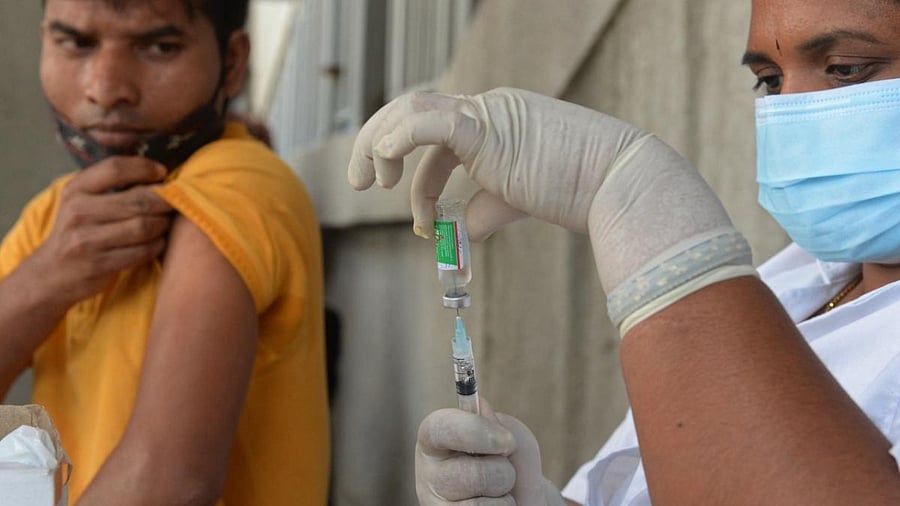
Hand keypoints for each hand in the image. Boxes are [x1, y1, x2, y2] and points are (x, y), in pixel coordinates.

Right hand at [29, 156, 172, 304]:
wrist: (52, 274)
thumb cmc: (78, 231)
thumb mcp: (81, 201)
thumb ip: (109, 185)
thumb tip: (158, 173)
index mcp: (75, 190)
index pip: (114, 168)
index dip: (144, 167)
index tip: (162, 172)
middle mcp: (78, 212)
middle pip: (138, 200)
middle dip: (164, 201)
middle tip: (174, 203)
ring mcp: (87, 241)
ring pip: (143, 227)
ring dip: (163, 225)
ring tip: (165, 223)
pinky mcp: (98, 265)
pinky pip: (142, 251)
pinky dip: (157, 245)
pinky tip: (157, 242)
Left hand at [348, 88, 646, 240]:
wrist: (617, 184)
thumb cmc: (578, 192)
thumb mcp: (518, 199)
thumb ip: (484, 209)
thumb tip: (458, 232)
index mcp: (494, 122)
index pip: (436, 137)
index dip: (417, 178)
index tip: (421, 220)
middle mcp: (487, 110)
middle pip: (412, 111)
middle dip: (378, 142)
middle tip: (360, 181)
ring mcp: (487, 114)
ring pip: (411, 109)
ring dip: (379, 141)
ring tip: (368, 180)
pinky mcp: (488, 129)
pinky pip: (428, 123)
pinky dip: (398, 140)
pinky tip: (383, 163)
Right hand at [416, 398, 565, 505]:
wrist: (523, 496)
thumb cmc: (511, 461)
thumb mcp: (510, 434)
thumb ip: (498, 424)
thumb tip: (480, 414)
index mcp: (435, 438)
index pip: (440, 428)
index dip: (475, 431)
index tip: (506, 440)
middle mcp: (428, 472)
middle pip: (473, 474)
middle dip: (503, 472)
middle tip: (502, 470)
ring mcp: (435, 504)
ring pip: (479, 504)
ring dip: (504, 497)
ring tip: (498, 491)